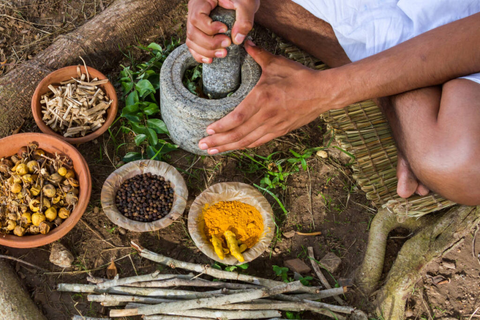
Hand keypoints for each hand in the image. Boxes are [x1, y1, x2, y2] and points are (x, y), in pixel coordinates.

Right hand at [186, 0, 258, 62]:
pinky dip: (200, 55)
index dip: (209, 28)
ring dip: (206, 51)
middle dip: (210, 43)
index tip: (225, 29)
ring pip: (191, 41)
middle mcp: (194, 11)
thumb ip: (244, 19)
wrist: (240, 1)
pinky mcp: (198, 32)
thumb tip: (236, 39)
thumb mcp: (246, 4)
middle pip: (192, 32)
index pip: (197, 17)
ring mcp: (194, 23)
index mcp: (201, 1)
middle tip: (227, 44)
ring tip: (224, 53)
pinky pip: (192, 46)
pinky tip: (211, 59)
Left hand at [198, 40, 341, 153]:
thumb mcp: (277, 63)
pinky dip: (244, 146)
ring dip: (228, 147)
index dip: (221, 127)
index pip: (237, 118)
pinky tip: (234, 148)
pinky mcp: (280, 131)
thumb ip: (258, 54)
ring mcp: (274, 126)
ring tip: (212, 151)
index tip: (207, 130)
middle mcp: (267, 116)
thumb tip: (244, 43)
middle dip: (218, 142)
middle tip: (202, 145)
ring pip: (247, 142)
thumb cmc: (300, 77)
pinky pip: (258, 142)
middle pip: (238, 134)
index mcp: (263, 98)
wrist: (324, 92)